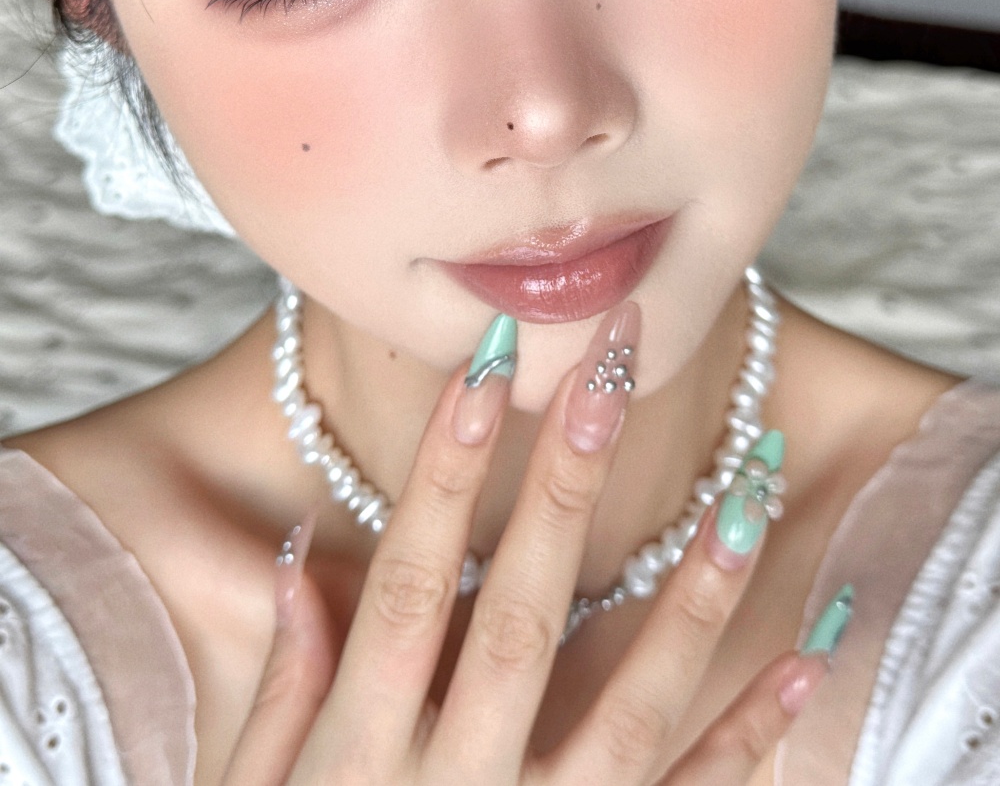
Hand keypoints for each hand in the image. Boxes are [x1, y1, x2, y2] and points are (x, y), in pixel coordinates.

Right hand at [223, 303, 825, 784]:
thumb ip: (280, 690)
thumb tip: (301, 553)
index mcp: (359, 758)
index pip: (410, 584)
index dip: (446, 471)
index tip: (485, 368)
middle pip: (522, 616)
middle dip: (569, 484)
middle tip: (613, 371)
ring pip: (629, 705)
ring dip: (692, 593)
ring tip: (749, 489)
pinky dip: (751, 738)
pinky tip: (803, 657)